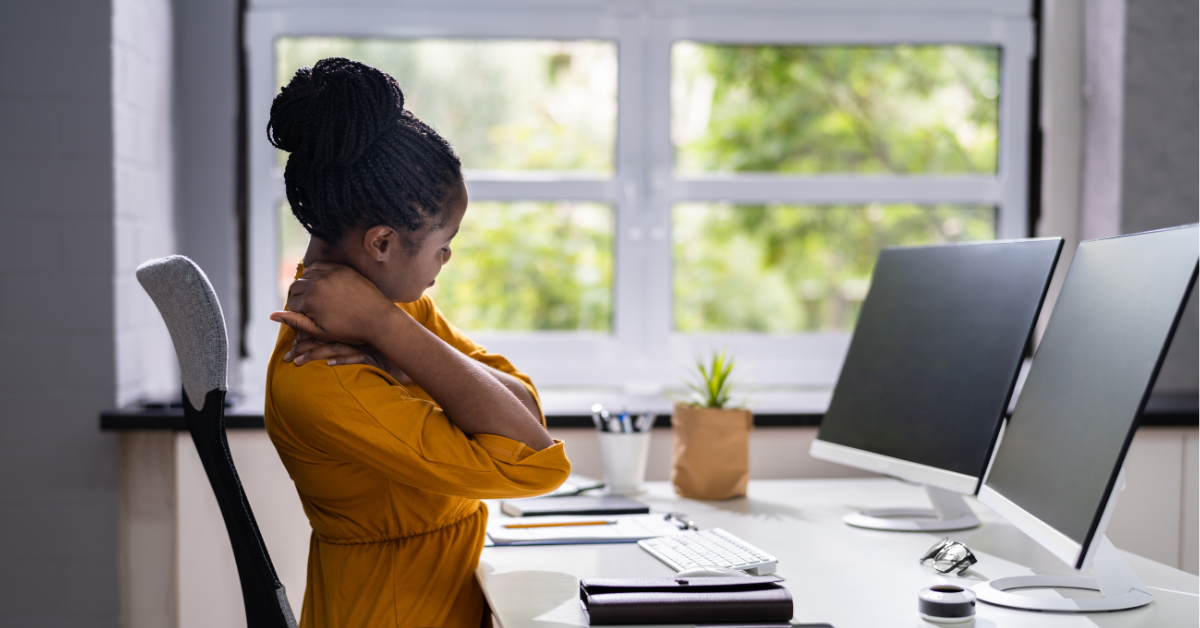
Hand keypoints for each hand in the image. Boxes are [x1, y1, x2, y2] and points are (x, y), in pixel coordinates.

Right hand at [269, 262, 395, 344]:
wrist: (378, 319)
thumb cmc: (349, 330)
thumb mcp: (319, 331)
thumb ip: (295, 322)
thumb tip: (271, 315)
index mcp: (309, 300)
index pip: (291, 303)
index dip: (297, 313)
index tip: (307, 319)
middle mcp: (317, 283)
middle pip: (296, 287)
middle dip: (299, 298)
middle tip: (311, 309)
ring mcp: (330, 273)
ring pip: (307, 276)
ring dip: (308, 285)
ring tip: (317, 298)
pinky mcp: (341, 268)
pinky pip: (321, 266)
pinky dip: (318, 273)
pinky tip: (322, 284)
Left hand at [284, 334, 412, 383]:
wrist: (413, 353)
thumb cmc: (389, 350)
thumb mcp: (367, 344)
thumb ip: (348, 343)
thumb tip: (327, 351)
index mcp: (351, 327)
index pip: (324, 327)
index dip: (306, 334)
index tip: (291, 343)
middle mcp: (356, 334)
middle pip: (324, 337)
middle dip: (303, 347)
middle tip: (286, 357)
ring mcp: (365, 345)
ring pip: (336, 347)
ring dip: (315, 354)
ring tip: (296, 362)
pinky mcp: (375, 357)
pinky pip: (357, 357)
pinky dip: (343, 361)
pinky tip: (330, 365)